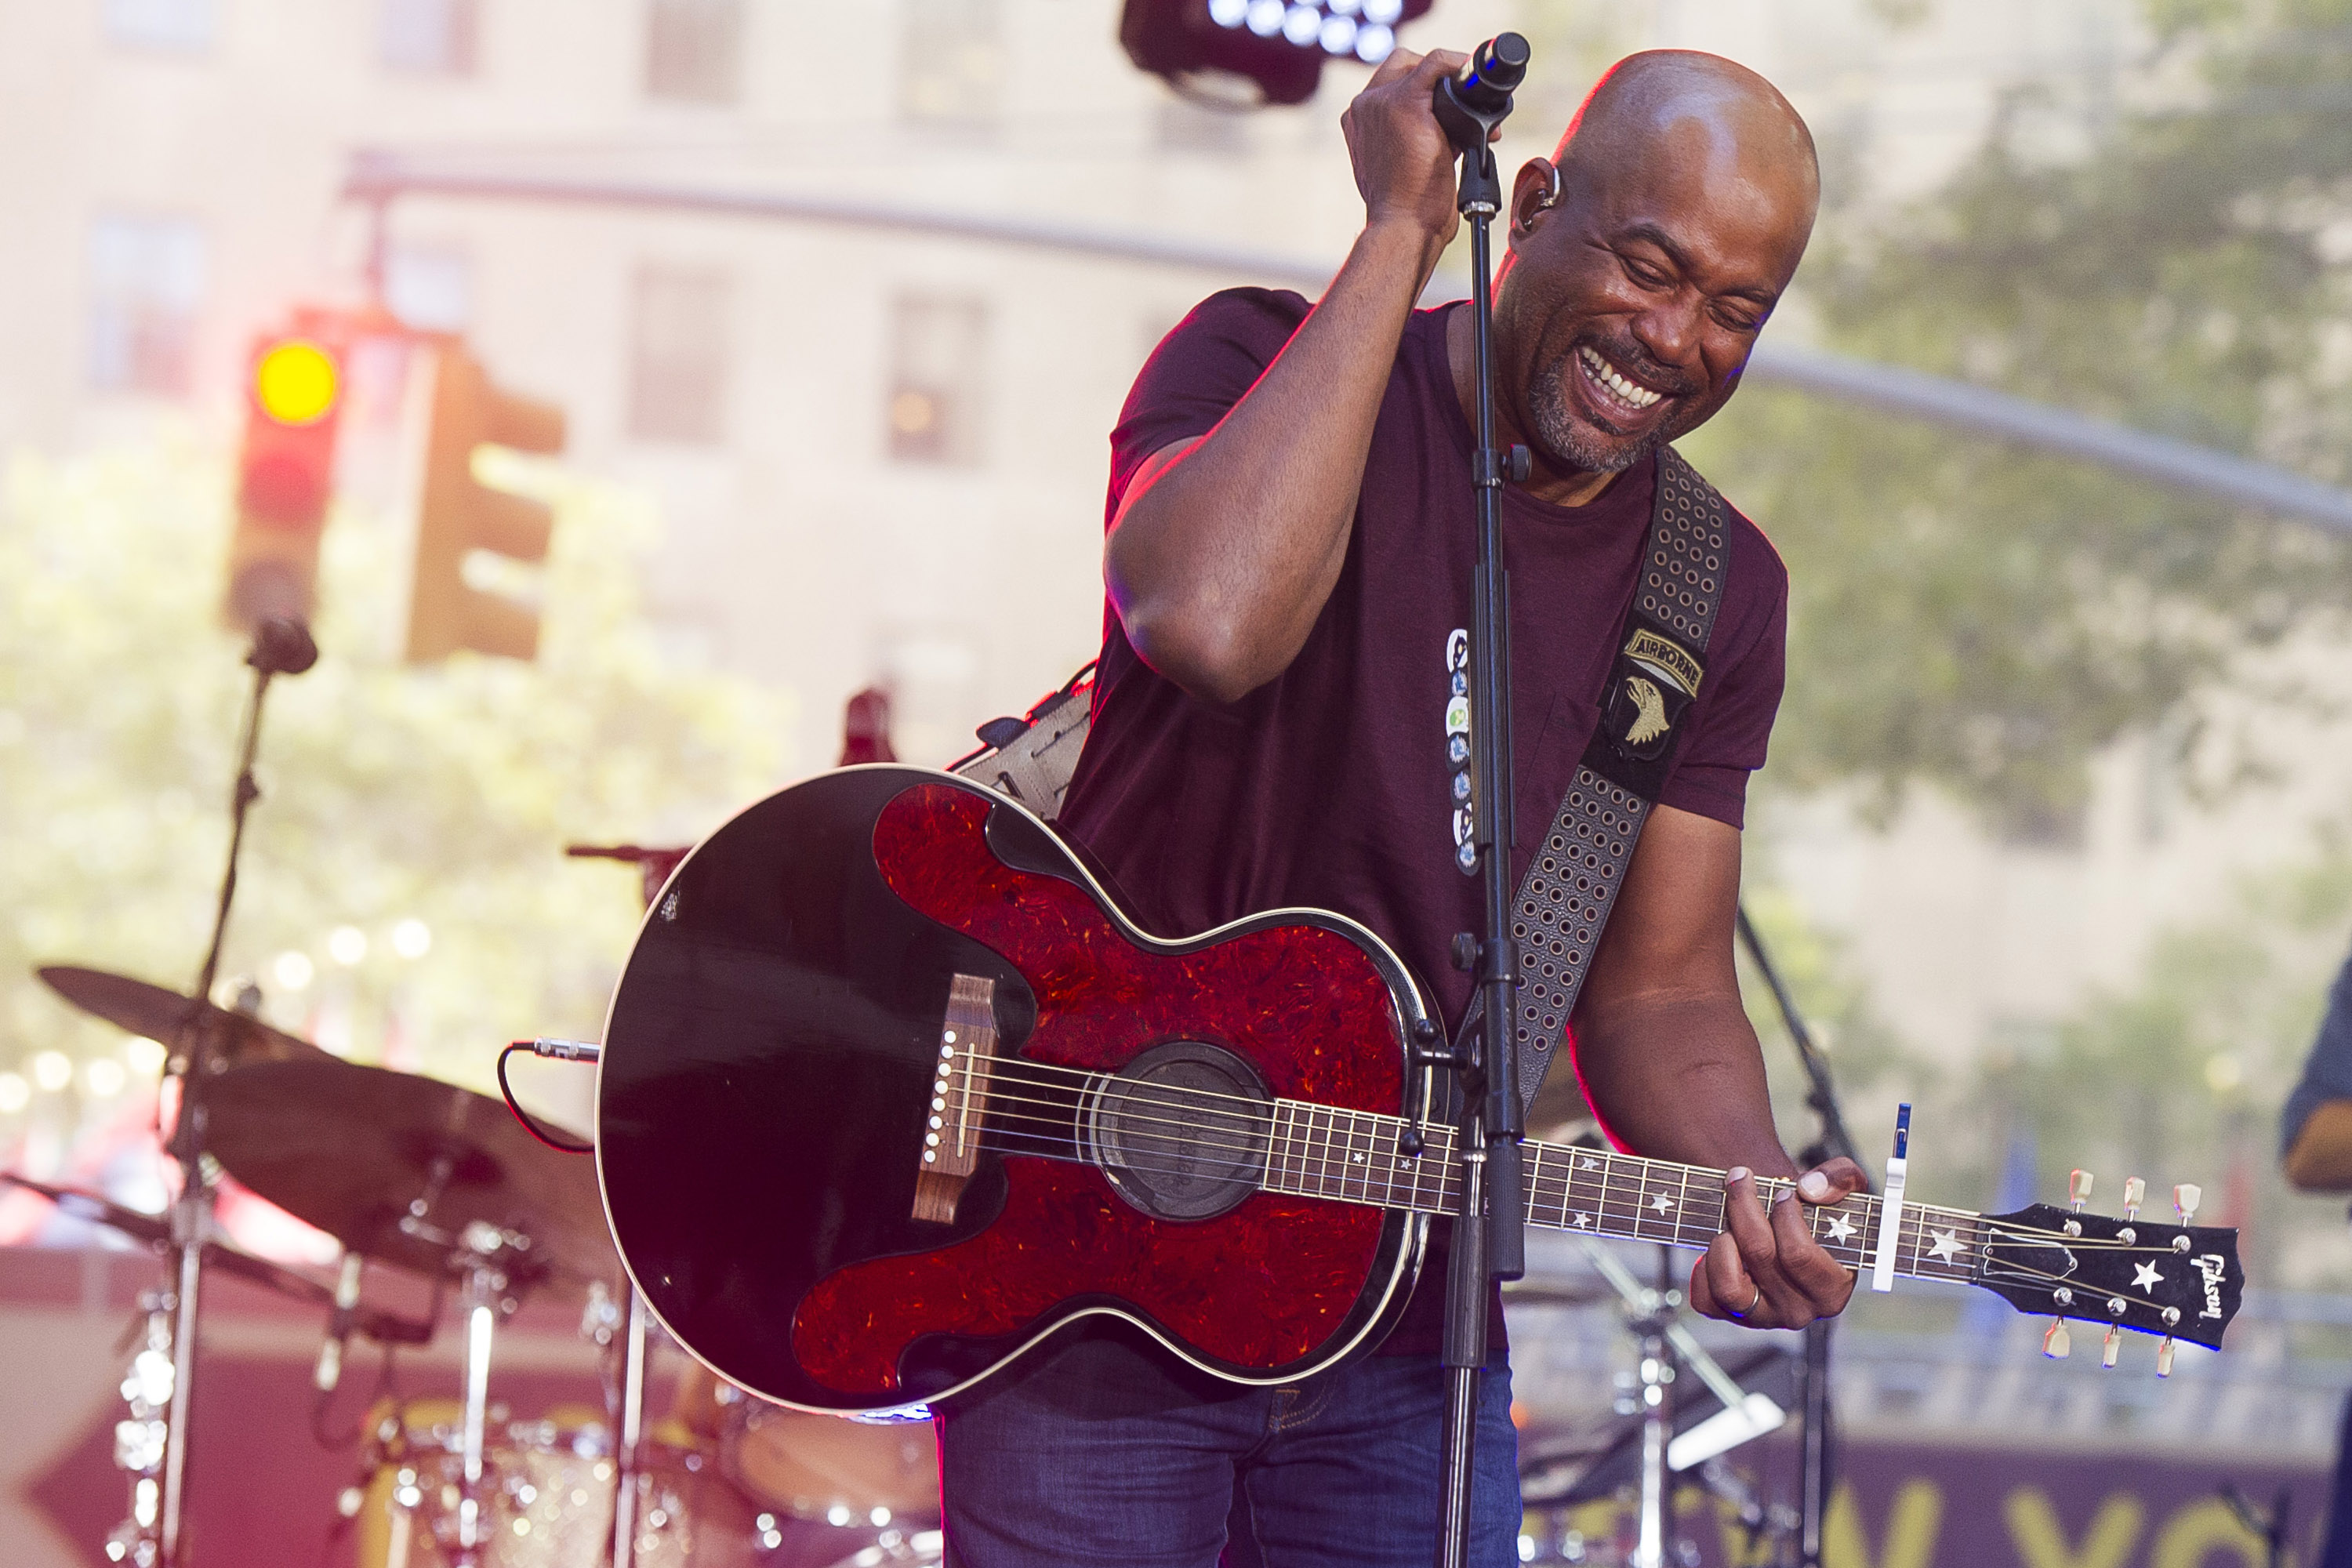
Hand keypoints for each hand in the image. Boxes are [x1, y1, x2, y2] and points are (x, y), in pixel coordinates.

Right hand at [1339, 46, 1470, 249]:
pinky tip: (1474, 78)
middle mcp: (1363, 108)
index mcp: (1358, 123)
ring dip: (1452, 83)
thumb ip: (1416, 137)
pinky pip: (1437, 63)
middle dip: (1436, 81)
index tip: (1449, 108)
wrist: (1404, 226)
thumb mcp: (1405, 164)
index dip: (1424, 91)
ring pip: (1422, 65)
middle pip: (1402, 67)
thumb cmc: (1409, 208)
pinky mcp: (1405, 102)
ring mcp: (1380, 102)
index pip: (1389, 86)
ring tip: (1475, 116)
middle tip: (1463, 106)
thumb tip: (1457, 125)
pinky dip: (1459, 65)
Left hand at [1688, 1159, 1867, 1329]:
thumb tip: (1809, 1189)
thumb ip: (1841, 1178)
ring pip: (1729, 1287)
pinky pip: (1705, 1299)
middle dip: (1745, 1207)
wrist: (1789, 1229)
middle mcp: (1798, 1311)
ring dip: (1723, 1242)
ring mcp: (1762, 1317)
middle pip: (1759, 1255)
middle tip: (1742, 1180)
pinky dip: (1703, 1268)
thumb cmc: (1819, 1211)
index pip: (1799, 1254)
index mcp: (1831, 1289)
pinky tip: (1719, 1244)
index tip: (1783, 1192)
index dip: (1785, 1216)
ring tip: (1729, 1222)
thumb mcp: (1846, 1187)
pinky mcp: (1730, 1315)